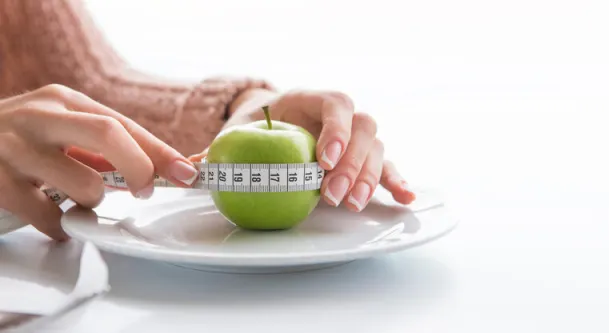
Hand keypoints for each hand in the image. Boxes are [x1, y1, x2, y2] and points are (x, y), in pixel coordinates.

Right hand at [0, 84, 197, 239]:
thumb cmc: (17, 143)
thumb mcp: (59, 131)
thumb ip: (104, 148)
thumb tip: (162, 167)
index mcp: (63, 101)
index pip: (124, 124)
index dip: (161, 152)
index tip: (187, 173)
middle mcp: (40, 118)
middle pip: (110, 136)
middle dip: (141, 168)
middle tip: (146, 190)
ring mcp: (15, 150)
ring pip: (86, 184)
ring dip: (92, 202)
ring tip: (77, 200)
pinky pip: (51, 217)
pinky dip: (62, 226)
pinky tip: (55, 218)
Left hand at [190, 88, 415, 210]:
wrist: (268, 126)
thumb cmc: (251, 128)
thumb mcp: (235, 134)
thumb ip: (219, 149)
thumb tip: (191, 169)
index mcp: (312, 99)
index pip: (337, 104)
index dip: (336, 129)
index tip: (323, 161)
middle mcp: (341, 115)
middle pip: (364, 128)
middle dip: (352, 163)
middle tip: (333, 194)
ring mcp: (355, 136)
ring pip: (378, 148)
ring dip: (369, 177)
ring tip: (352, 204)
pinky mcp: (363, 159)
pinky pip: (387, 167)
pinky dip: (396, 182)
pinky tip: (405, 199)